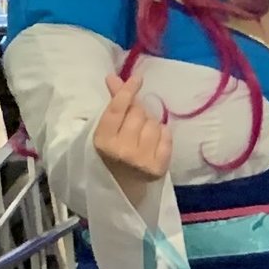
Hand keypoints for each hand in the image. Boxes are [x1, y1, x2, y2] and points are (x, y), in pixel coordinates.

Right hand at [93, 55, 171, 198]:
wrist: (122, 190)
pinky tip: (153, 142)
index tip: (137, 79)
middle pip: (138, 113)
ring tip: (142, 135)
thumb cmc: (112, 156)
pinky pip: (166, 135)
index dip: (127, 91)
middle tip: (134, 122)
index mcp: (102, 141)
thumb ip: (113, 104)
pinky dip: (162, 134)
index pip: (118, 108)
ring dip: (150, 124)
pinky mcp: (158, 168)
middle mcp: (121, 151)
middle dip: (138, 111)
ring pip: (154, 122)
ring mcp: (141, 161)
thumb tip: (114, 77)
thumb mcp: (107, 131)